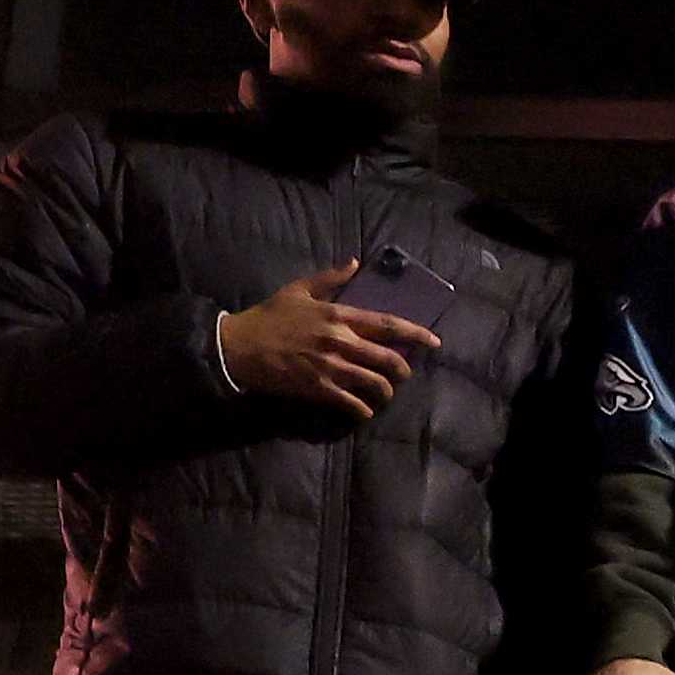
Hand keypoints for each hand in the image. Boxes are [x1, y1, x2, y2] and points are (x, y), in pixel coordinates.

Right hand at [214, 256, 432, 419]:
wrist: (239, 347)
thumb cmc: (269, 316)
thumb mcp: (298, 289)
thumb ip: (330, 278)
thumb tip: (355, 264)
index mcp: (338, 315)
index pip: (387, 324)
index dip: (415, 334)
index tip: (434, 342)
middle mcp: (341, 342)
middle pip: (389, 359)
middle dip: (403, 369)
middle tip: (403, 373)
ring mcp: (332, 367)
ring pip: (376, 384)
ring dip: (386, 392)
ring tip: (384, 393)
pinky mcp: (320, 389)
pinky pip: (354, 404)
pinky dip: (364, 410)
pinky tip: (364, 410)